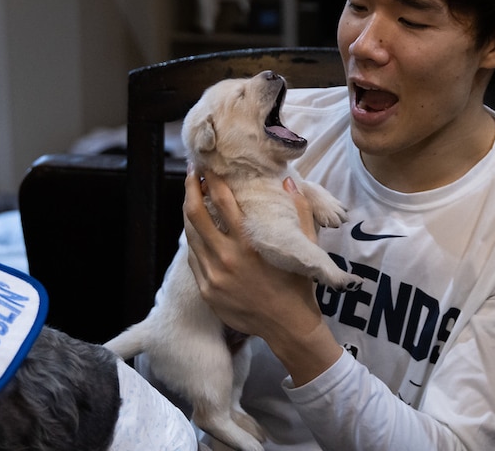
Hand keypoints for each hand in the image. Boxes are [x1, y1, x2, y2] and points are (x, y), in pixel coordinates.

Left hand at [183, 168, 343, 384]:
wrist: (287, 327)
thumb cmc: (297, 285)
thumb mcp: (305, 246)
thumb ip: (299, 211)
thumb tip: (287, 182)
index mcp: (248, 244)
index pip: (222, 202)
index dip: (212, 180)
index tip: (208, 167)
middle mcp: (225, 258)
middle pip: (195, 215)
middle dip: (191, 190)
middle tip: (193, 174)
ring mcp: (212, 276)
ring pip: (190, 237)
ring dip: (188, 214)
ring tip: (192, 197)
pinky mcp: (206, 291)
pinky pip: (194, 259)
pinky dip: (194, 241)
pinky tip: (197, 230)